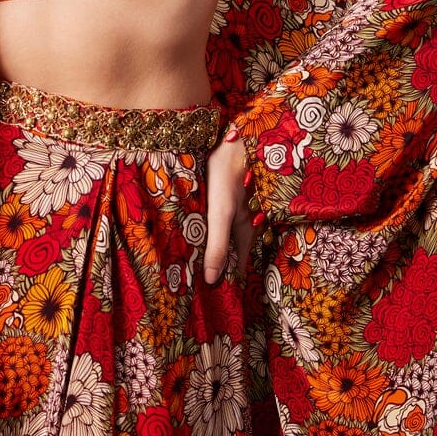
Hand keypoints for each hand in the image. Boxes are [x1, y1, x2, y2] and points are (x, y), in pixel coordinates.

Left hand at [203, 130, 255, 284]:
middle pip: (231, 251)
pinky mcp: (227, 194)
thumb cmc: (229, 174)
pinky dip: (208, 229)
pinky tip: (195, 228)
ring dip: (212, 247)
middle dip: (218, 266)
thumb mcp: (221, 212)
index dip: (227, 280)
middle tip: (197, 283)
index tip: (214, 299)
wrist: (237, 137)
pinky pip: (218, 219)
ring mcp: (237, 208)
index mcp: (245, 231)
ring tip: (191, 261)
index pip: (237, 265)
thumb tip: (212, 280)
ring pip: (224, 235)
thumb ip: (217, 245)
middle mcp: (244, 222)